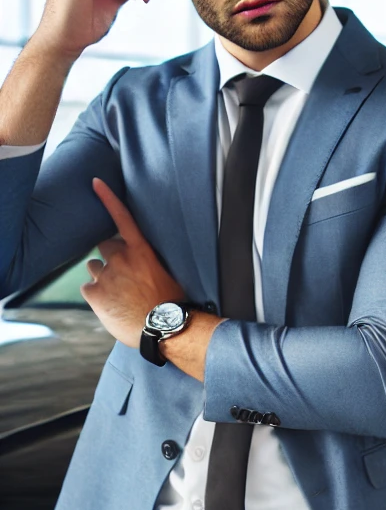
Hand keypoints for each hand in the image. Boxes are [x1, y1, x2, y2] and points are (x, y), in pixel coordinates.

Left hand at [80, 179, 184, 347]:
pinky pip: (88, 288)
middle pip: (105, 247)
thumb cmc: (171, 304)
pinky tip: (111, 305)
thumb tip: (135, 265)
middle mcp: (122, 259)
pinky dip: (96, 295)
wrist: (165, 327)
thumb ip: (146, 264)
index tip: (95, 182)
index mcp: (143, 252)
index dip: (108, 198)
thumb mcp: (166, 275)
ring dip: (102, 277)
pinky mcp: (95, 293)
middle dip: (110, 257)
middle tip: (121, 274)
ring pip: (95, 269)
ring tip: (118, 295)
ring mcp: (107, 275)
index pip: (123, 219)